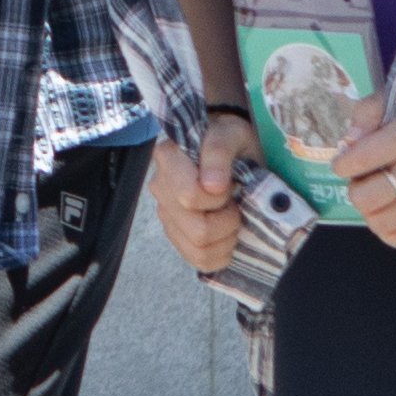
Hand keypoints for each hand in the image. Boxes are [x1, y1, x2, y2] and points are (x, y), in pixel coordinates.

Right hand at [145, 112, 253, 274]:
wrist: (235, 153)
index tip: (230, 183)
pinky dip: (222, 252)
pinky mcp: (177, 237)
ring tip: (232, 214)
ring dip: (226, 237)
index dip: (219, 197)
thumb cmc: (232, 141)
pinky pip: (200, 261)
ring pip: (199, 249)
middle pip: (197, 229)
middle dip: (227, 219)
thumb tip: (211, 185)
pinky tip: (226, 233)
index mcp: (168, 159)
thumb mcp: (232, 133)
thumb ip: (219, 151)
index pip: (189, 196)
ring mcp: (166, 215)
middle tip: (235, 201)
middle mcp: (160, 188)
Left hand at [330, 61, 395, 251]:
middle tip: (365, 180)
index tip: (345, 163)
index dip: (342, 165)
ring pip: (378, 223)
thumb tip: (347, 145)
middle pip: (365, 198)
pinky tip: (392, 209)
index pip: (360, 159)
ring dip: (371, 210)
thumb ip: (367, 114)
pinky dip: (387, 227)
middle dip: (356, 189)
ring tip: (380, 195)